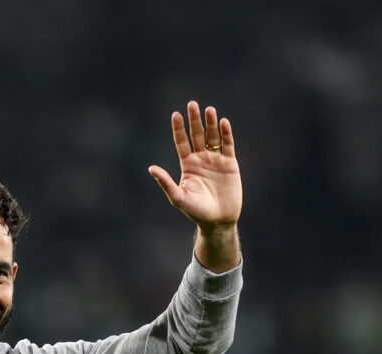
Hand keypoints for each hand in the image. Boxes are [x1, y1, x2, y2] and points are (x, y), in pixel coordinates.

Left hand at [148, 100, 241, 230]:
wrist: (218, 221)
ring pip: (213, 137)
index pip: (182, 142)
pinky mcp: (230, 164)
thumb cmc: (196, 211)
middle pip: (197, 135)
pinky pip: (228, 145)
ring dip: (210, 123)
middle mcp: (201, 159)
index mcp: (187, 165)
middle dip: (194, 120)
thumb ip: (165, 182)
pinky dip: (226, 134)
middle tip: (192, 104)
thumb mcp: (178, 197)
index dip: (179, 128)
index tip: (175, 114)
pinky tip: (223, 122)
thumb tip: (150, 168)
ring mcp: (216, 160)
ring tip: (209, 109)